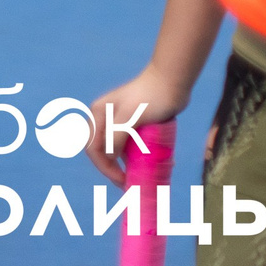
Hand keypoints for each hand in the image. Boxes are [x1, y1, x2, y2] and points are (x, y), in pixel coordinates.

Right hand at [85, 67, 187, 184]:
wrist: (171, 82)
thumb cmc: (150, 98)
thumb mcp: (131, 118)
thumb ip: (116, 136)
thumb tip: (108, 157)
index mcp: (98, 114)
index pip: (94, 149)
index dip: (105, 168)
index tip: (124, 181)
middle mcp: (105, 118)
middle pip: (102, 151)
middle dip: (113, 169)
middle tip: (130, 183)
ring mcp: (119, 121)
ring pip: (117, 149)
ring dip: (128, 163)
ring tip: (146, 174)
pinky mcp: (134, 124)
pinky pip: (131, 144)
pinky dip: (138, 156)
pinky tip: (154, 162)